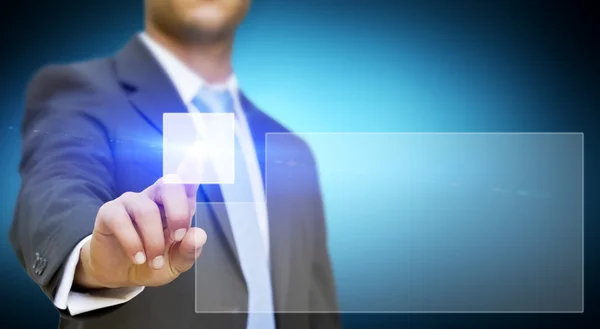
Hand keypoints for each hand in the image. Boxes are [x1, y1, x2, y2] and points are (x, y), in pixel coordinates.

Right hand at [75, 144, 207, 288]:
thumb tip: (198, 235)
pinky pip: (121, 221)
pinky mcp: (109, 212)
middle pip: (169, 186)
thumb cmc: (152, 262)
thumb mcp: (175, 264)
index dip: (192, 168)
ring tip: (154, 261)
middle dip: (178, 213)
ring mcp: (131, 202)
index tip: (200, 152)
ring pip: (146, 210)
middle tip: (177, 238)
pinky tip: (136, 257)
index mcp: (176, 205)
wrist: (119, 274)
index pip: (186, 182)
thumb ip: (189, 252)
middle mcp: (154, 197)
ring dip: (153, 241)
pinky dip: (132, 243)